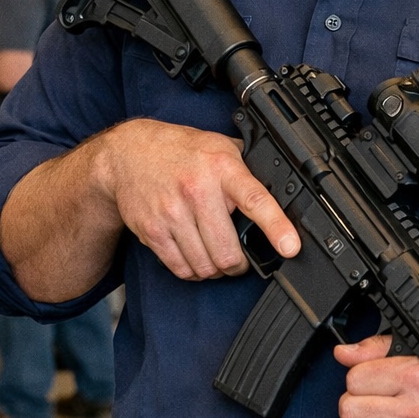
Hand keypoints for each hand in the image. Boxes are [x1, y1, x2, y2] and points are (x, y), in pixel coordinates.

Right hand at [95, 119, 299, 280]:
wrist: (127, 154)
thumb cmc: (181, 151)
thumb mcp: (220, 146)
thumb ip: (248, 167)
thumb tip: (282, 189)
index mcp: (222, 168)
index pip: (254, 200)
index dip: (276, 227)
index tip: (290, 247)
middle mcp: (197, 190)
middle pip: (227, 251)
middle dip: (238, 265)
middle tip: (239, 259)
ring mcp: (172, 213)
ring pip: (205, 266)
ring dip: (216, 270)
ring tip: (216, 257)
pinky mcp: (153, 231)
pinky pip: (181, 268)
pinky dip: (194, 271)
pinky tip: (196, 257)